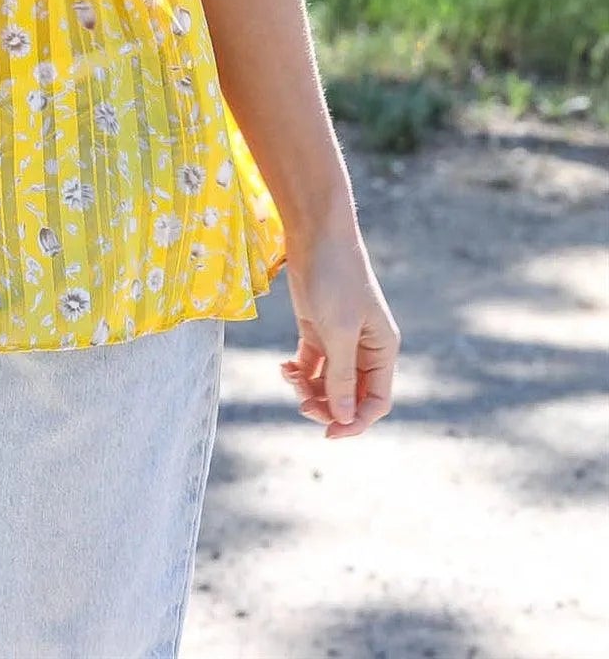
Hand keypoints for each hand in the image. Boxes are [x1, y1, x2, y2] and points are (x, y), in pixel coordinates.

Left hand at [279, 226, 399, 438]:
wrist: (316, 234)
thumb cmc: (335, 279)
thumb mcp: (339, 332)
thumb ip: (342, 376)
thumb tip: (344, 417)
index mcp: (382, 350)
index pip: (377, 401)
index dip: (355, 422)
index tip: (329, 433)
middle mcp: (364, 349)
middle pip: (350, 397)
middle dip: (327, 406)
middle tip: (301, 403)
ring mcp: (340, 339)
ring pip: (328, 383)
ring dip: (308, 390)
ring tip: (289, 378)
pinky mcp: (318, 329)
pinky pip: (311, 365)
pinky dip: (298, 372)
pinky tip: (284, 368)